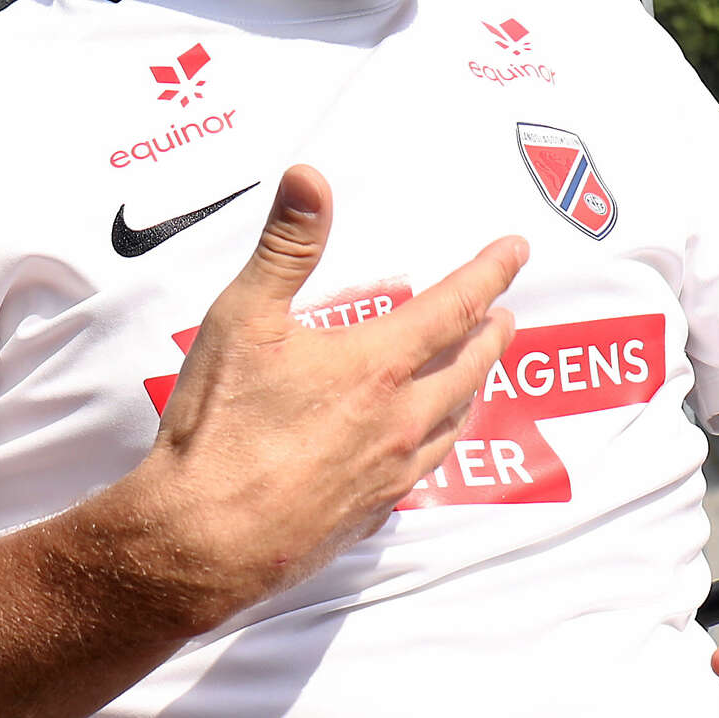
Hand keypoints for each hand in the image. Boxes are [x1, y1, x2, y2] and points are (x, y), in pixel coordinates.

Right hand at [121, 164, 524, 620]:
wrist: (202, 540)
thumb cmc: (220, 427)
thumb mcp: (242, 319)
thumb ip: (285, 246)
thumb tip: (310, 177)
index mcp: (377, 366)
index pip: (454, 308)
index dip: (489, 273)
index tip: (516, 250)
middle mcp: (399, 421)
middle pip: (468, 369)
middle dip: (492, 335)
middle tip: (505, 314)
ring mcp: (389, 474)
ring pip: (454, 424)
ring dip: (474, 390)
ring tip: (478, 375)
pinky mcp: (368, 515)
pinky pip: (423, 472)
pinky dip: (438, 444)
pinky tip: (423, 449)